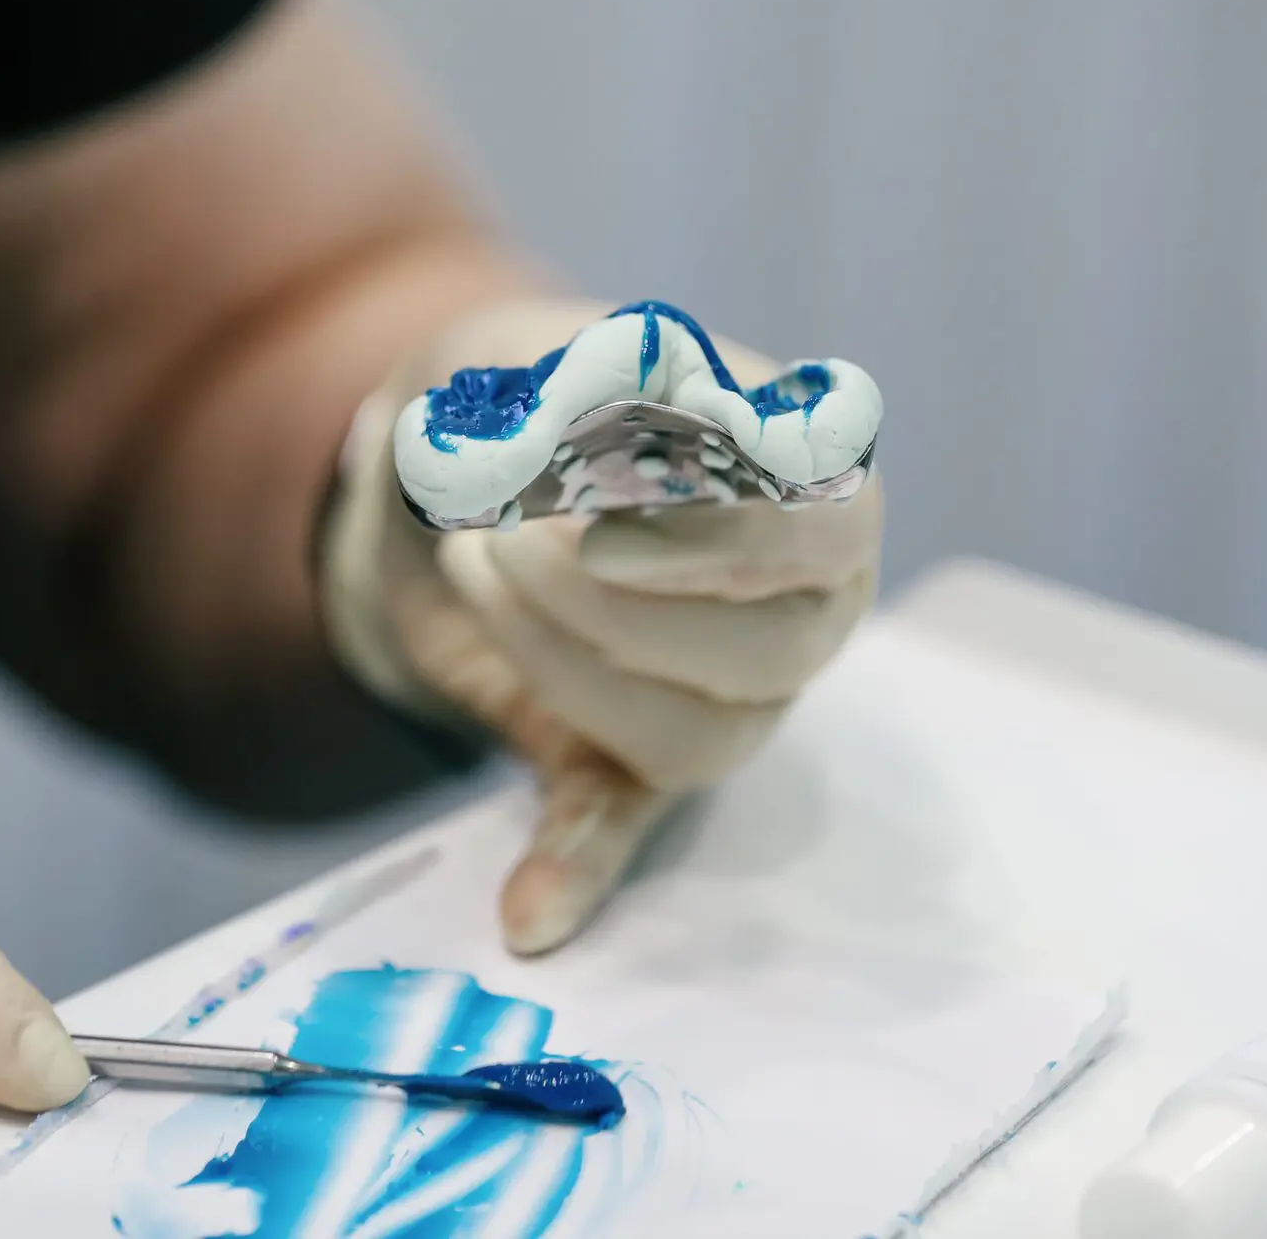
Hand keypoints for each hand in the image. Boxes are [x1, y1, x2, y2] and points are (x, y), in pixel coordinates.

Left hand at [322, 300, 882, 953]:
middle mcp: (797, 604)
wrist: (437, 474)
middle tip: (506, 535)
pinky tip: (529, 915)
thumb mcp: (519, 350)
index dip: (728, 523)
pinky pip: (624, 829)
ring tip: (470, 564)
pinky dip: (577, 867)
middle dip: (622, 600)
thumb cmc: (513, 396)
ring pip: (697, 735)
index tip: (608, 497)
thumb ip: (557, 380)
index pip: (829, 521)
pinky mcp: (629, 760)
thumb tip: (587, 434)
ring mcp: (725, 697)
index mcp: (805, 480)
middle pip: (770, 649)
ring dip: (566, 663)